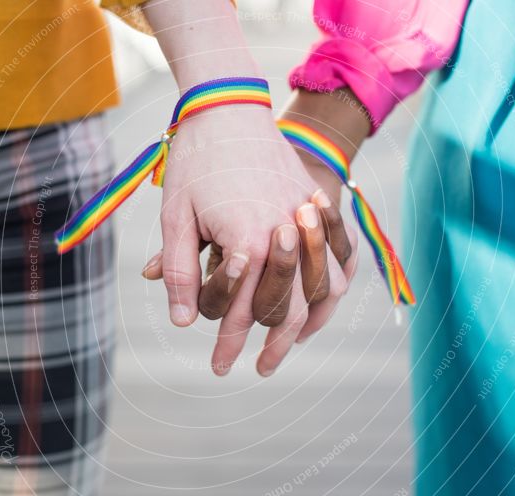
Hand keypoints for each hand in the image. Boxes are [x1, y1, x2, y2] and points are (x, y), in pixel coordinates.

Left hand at [157, 104, 325, 373]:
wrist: (229, 106)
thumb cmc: (195, 161)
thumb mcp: (176, 216)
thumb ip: (177, 270)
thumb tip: (183, 322)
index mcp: (247, 239)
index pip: (241, 311)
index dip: (229, 345)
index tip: (219, 367)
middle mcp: (284, 236)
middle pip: (287, 311)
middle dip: (269, 347)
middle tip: (257, 369)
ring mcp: (306, 222)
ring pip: (321, 293)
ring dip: (306, 325)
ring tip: (288, 348)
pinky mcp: (317, 210)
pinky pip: (338, 263)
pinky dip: (330, 291)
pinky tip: (316, 308)